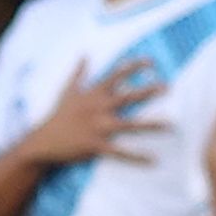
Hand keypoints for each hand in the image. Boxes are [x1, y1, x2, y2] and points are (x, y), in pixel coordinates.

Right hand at [20, 59, 165, 166]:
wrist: (43, 141)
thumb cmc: (58, 115)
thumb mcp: (67, 91)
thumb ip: (78, 73)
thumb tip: (84, 55)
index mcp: (93, 94)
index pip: (116, 75)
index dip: (134, 67)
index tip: (151, 61)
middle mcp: (98, 108)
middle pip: (127, 97)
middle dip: (148, 91)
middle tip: (167, 87)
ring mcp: (98, 128)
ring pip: (130, 125)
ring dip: (151, 124)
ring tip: (172, 124)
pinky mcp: (96, 146)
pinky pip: (121, 152)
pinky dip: (138, 157)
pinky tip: (154, 160)